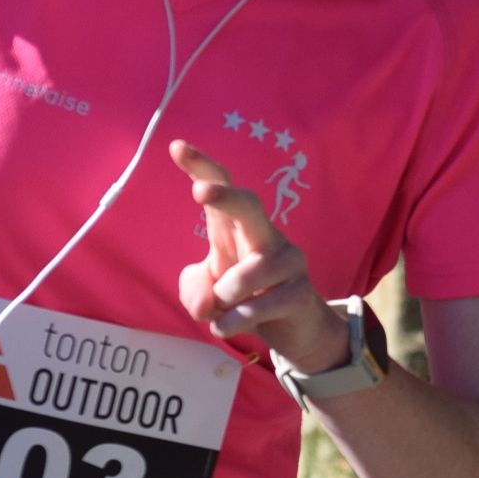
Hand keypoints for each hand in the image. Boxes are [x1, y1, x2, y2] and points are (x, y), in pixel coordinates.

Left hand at [171, 141, 346, 371]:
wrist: (293, 331)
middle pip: (248, 206)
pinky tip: (229, 327)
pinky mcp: (301, 292)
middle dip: (224, 196)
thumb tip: (207, 301)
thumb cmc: (244, 300)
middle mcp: (265, 235)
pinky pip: (259, 307)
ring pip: (250, 273)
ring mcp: (289, 261)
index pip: (221, 188)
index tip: (176, 146)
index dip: (201, 166)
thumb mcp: (207, 297)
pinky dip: (235, 322)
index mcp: (235, 226)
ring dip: (226, 297)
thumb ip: (194, 292)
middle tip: (200, 192)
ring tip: (221, 310)